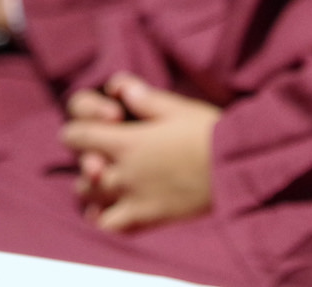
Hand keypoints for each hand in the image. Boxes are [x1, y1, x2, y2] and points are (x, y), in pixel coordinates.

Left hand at [61, 73, 220, 232]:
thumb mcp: (177, 108)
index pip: (76, 136)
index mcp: (126, 142)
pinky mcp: (147, 219)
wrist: (236, 170)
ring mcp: (132, 199)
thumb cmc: (210, 133)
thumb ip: (143, 98)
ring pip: (89, 198)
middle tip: (106, 153)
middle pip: (81, 170)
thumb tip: (117, 87)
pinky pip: (110, 225)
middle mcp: (122, 173)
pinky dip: (105, 217)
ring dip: (93, 187)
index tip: (95, 125)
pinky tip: (115, 208)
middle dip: (88, 158)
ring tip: (109, 179)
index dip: (79, 127)